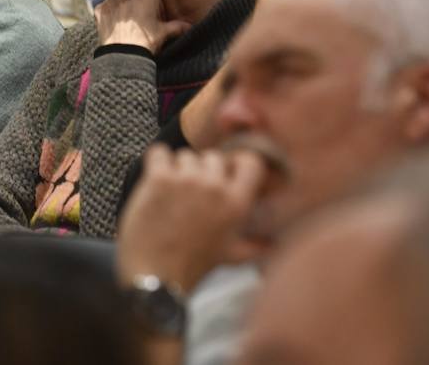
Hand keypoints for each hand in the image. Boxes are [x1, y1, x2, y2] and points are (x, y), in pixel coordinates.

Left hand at [95, 0, 189, 52]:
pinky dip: (110, 16)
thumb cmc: (146, 42)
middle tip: (141, 26)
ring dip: (124, 10)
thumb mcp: (164, 33)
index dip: (155, 11)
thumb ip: (177, 26)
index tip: (155, 22)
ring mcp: (112, 0)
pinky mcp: (100, 9)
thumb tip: (189, 26)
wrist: (123, 55)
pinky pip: (106, 9)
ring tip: (128, 28)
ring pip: (120, 2)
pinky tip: (116, 28)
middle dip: (138, 8)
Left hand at [116, 144, 267, 292]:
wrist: (156, 275)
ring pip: (185, 155)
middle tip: (192, 194)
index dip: (236, 163)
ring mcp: (186, 180)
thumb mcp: (233, 256)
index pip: (250, 162)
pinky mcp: (159, 179)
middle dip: (203, 171)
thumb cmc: (193, 266)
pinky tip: (155, 183)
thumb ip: (257, 245)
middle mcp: (215, 187)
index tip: (225, 171)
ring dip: (178, 170)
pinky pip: (158, 153)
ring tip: (172, 196)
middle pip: (213, 157)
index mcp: (237, 204)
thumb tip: (274, 242)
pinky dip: (155, 163)